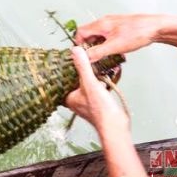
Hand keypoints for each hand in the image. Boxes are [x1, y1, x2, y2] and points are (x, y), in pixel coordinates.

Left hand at [66, 46, 148, 176]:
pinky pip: (94, 87)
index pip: (61, 80)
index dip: (63, 69)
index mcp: (68, 98)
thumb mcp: (89, 83)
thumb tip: (75, 50)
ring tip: (90, 62)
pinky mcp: (97, 102)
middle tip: (78, 57)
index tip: (65, 58)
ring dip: (88, 75)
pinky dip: (98, 80)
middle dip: (77, 70)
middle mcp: (75, 100)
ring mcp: (86, 102)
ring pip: (84, 84)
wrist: (115, 125)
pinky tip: (102, 73)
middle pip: (73, 81)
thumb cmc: (100, 109)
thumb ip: (82, 66)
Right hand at [74, 14, 176, 61]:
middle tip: (94, 60)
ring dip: (100, 48)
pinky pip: (108, 38)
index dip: (78, 45)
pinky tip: (116, 54)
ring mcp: (113, 25)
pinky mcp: (120, 29)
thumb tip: (82, 57)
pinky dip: (109, 46)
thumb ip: (97, 52)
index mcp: (101, 24)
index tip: (82, 56)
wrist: (156, 27)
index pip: (80, 32)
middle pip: (89, 35)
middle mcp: (105, 22)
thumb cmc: (137, 33)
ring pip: (99, 37)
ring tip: (106, 59)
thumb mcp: (115, 46)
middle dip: (90, 48)